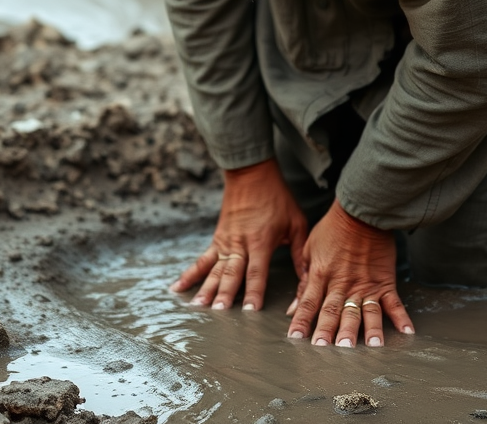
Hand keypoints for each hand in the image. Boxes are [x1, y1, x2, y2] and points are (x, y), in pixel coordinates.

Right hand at [171, 158, 308, 310]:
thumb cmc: (277, 198)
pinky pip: (202, 259)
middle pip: (231, 273)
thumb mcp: (296, 223)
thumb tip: (309, 280)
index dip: (254, 292)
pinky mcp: (217, 238)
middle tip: (219, 313)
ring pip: (213, 269)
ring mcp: (225, 241)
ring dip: (205, 289)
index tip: (250, 311)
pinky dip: (190, 274)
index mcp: (261, 241)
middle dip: (225, 294)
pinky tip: (177, 287)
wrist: (252, 173)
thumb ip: (301, 254)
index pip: (257, 272)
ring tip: (196, 308)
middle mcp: (240, 243)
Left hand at [287, 199, 413, 346]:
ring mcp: (366, 284)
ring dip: (366, 330)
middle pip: (335, 311)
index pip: (309, 302)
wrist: (361, 210)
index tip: (296, 339)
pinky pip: (394, 302)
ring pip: (365, 311)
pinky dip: (401, 318)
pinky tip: (407, 333)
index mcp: (322, 274)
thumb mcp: (311, 249)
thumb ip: (305, 280)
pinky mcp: (385, 281)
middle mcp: (343, 283)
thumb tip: (293, 307)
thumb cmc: (333, 228)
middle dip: (330, 332)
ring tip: (368, 348)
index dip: (302, 321)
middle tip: (328, 350)